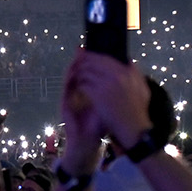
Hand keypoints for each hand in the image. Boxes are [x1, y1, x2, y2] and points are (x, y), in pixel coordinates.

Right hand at [59, 53, 106, 172]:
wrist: (88, 143)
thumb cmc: (99, 126)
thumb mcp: (110, 107)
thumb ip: (115, 93)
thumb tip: (126, 75)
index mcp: (89, 91)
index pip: (90, 72)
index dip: (94, 61)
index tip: (100, 49)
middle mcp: (78, 92)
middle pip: (80, 70)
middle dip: (84, 58)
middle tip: (87, 47)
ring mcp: (70, 97)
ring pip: (71, 75)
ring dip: (75, 64)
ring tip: (80, 53)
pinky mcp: (65, 103)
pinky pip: (66, 86)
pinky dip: (70, 77)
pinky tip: (74, 69)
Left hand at [70, 50, 151, 151]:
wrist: (134, 129)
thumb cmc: (138, 111)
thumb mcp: (142, 88)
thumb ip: (135, 73)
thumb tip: (127, 60)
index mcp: (128, 72)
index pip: (105, 57)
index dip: (93, 55)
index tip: (86, 55)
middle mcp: (117, 74)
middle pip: (93, 61)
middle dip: (82, 62)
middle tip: (76, 64)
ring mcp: (107, 84)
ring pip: (85, 72)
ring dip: (79, 74)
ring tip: (75, 78)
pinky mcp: (98, 95)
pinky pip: (83, 84)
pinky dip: (78, 86)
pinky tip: (77, 90)